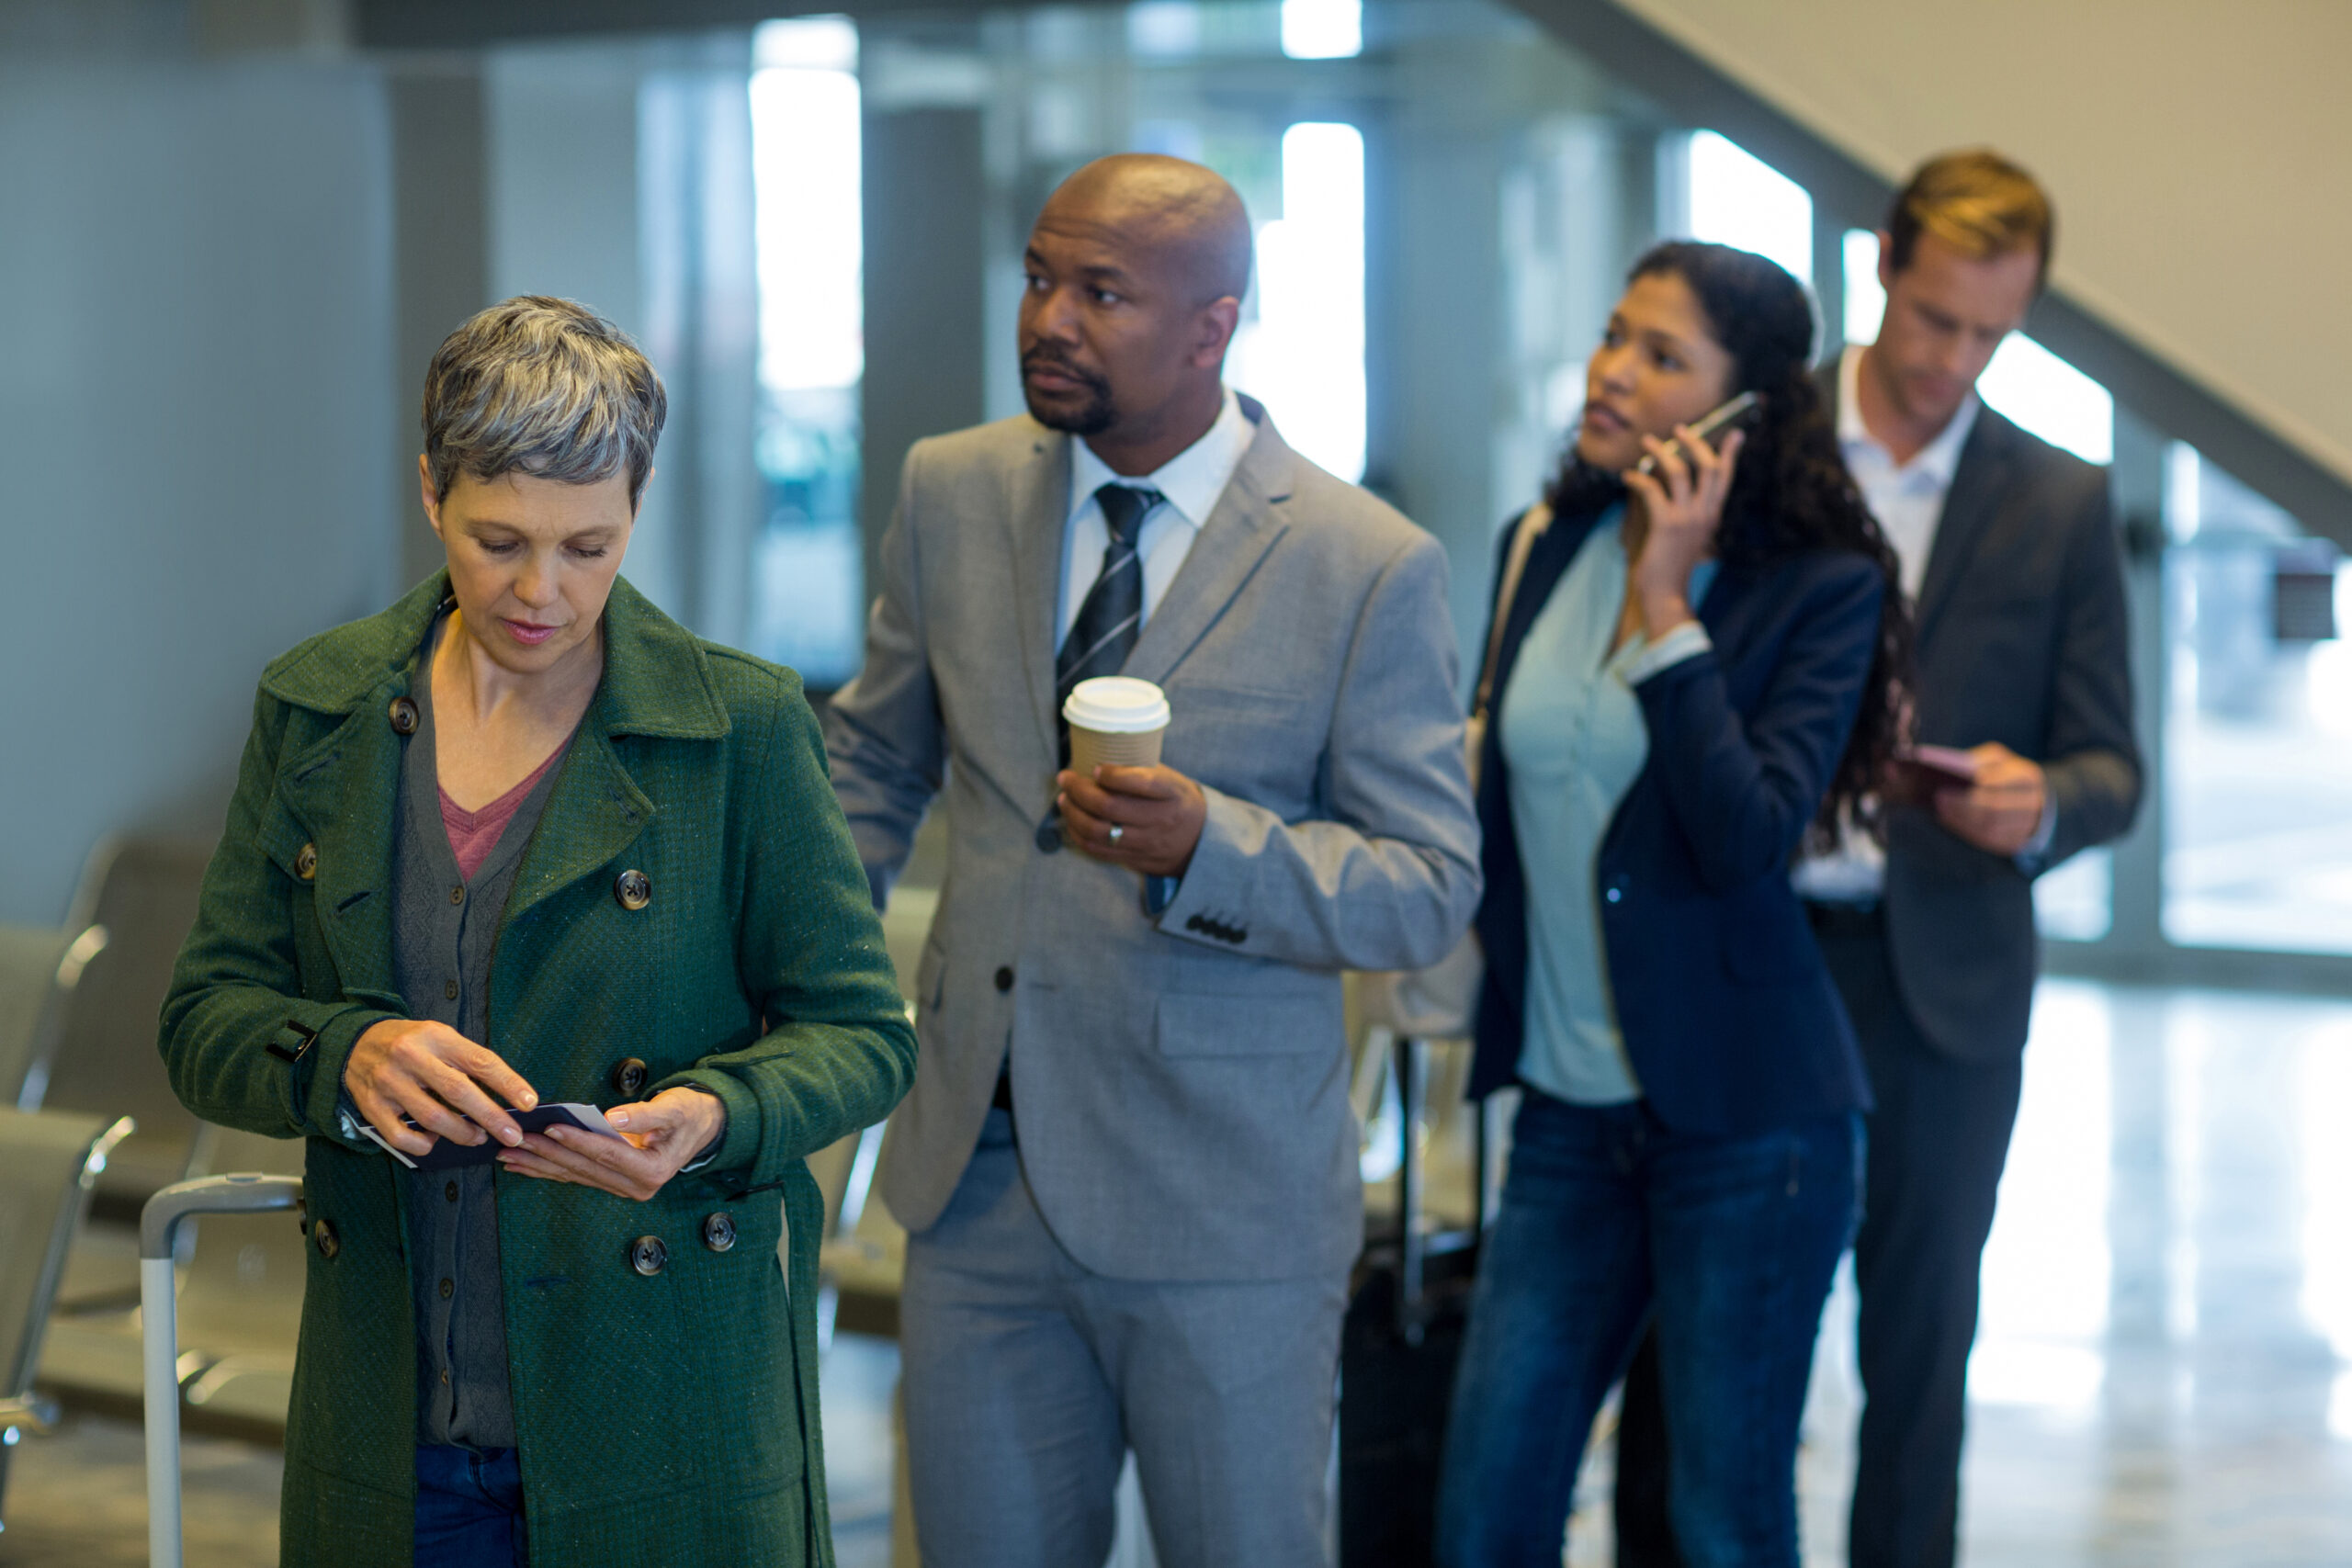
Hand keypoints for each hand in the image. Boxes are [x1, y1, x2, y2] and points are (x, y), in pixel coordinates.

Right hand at [345, 1018, 536, 1157]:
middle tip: (512, 1134)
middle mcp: (410, 1057)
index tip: (529, 1103)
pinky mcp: (371, 1105)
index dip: (508, 1083)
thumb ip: (469, 1060)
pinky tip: (435, 1141)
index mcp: (436, 1036)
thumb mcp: (441, 1037)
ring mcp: (388, 1082)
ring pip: (432, 1117)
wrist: (356, 1043)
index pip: (479, 1060)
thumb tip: (508, 1095)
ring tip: (478, 1137)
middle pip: (457, 1091)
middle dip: (490, 1117)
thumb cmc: (412, 1043)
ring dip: (461, 1133)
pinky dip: (423, 1144)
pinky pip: (401, 1136)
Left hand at [497, 1086, 726, 1201]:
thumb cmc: (689, 1115)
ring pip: (574, 1176)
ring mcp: (622, 1187)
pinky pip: (576, 1177)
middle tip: (517, 1141)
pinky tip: (525, 1165)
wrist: (701, 1128)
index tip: (551, 1128)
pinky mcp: (612, 1182)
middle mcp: (636, 1186)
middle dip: (547, 1154)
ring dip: (540, 1166)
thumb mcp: (674, 1110)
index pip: (607, 1154)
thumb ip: (645, 1115)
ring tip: (510, 1155)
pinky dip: (549, 1170)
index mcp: (651, 1171)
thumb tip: (613, 1117)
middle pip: (583, 1169)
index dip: (578, 1141)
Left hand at [1057, 763, 1207, 876]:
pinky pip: (1098, 850)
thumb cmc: (1177, 801)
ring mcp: (1146, 843)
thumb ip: (1142, 770)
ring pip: (1098, 831)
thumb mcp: (1172, 780)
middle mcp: (1159, 820)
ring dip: (1073, 813)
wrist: (1200, 843)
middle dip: (1079, 790)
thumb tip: (1098, 754)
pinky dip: (1078, 834)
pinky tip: (1071, 820)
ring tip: (1064, 798)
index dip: (1113, 775)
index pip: (1141, 783)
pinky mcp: (1134, 859)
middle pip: (1109, 807)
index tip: (1096, 767)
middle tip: (1065, 778)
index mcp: (1172, 793)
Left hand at [1624, 424, 1744, 637]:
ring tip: (1647, 441)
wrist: (1666, 595)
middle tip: (1678, 429)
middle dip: (1694, 442)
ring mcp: (1687, 519)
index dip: (1730, 454)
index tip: (1736, 433)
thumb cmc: (1671, 567)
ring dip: (1661, 452)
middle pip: (1708, 466)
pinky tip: (1627, 476)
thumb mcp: (1686, 536)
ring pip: (1679, 471)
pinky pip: (1652, 489)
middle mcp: (1704, 514)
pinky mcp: (1666, 525)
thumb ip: (1687, 513)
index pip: (1725, 478)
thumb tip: (1670, 490)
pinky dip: (1637, 478)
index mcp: (1712, 516)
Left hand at [1933, 743, 2047, 855]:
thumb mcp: (1998, 760)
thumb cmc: (2006, 774)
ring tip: (1940, 808)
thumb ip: (1980, 760)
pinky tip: (1947, 818)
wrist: (2033, 799)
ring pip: (1991, 826)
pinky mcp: (2015, 842)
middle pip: (1995, 807)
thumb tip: (1952, 768)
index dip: (1975, 785)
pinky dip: (1965, 829)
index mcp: (2029, 778)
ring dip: (1962, 818)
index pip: (2000, 783)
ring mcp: (2027, 826)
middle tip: (1939, 797)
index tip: (1947, 783)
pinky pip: (1988, 839)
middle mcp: (2033, 804)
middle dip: (1964, 804)